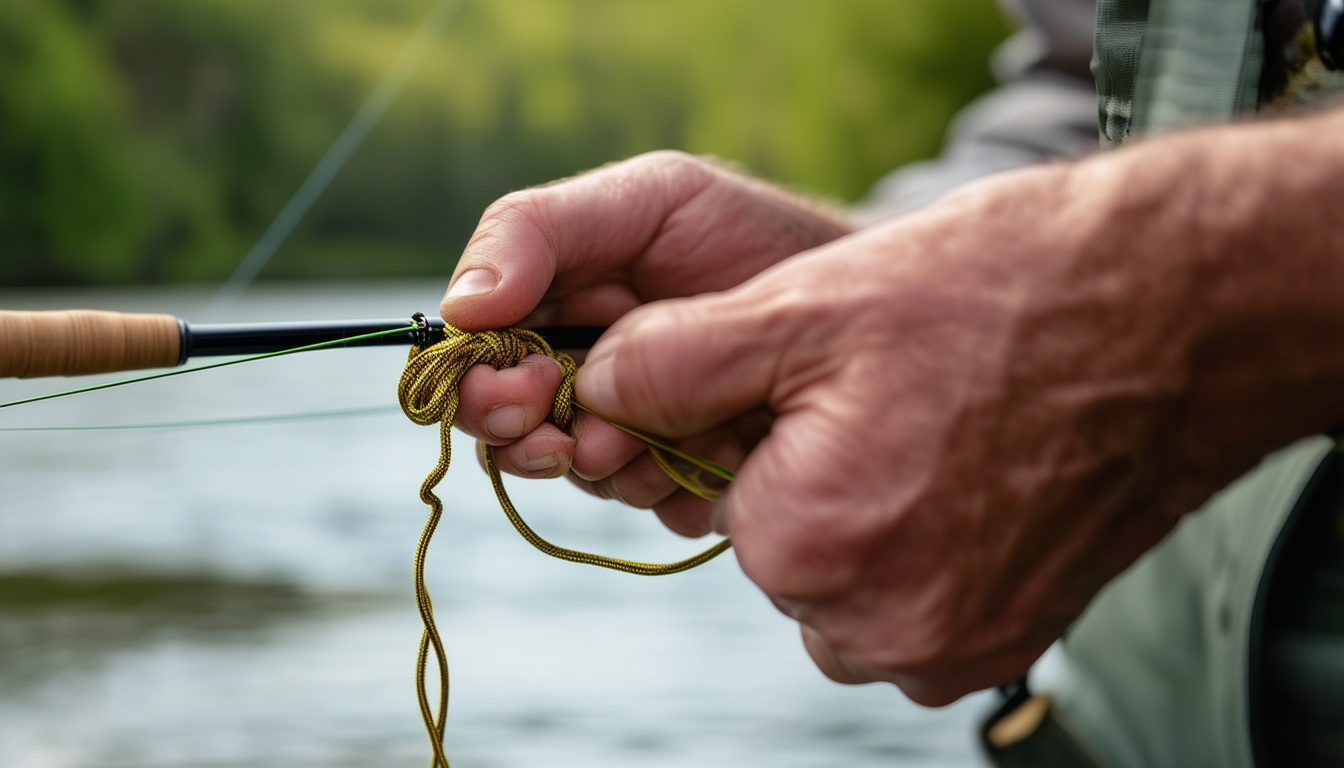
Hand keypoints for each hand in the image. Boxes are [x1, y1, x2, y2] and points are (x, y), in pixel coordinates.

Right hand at [441, 151, 850, 533]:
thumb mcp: (649, 200)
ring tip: (651, 441)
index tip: (519, 388)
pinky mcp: (683, 479)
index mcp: (557, 300)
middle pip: (509, 426)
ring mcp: (632, 429)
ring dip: (603, 465)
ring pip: (577, 471)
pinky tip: (710, 460)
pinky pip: (649, 505)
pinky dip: (666, 490)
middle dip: (529, 436)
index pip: (476, 352)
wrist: (863, 307)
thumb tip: (458, 306)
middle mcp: (582, 369)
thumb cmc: (753, 237)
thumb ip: (539, 230)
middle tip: (571, 435)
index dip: (478, 381)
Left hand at [570, 110, 1343, 703]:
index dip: (767, 430)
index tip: (837, 383)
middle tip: (899, 404)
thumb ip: (670, 362)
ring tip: (943, 436)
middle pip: (781, 552)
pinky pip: (910, 611)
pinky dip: (923, 552)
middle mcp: (879, 626)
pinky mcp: (1006, 645)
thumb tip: (594, 388)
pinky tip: (975, 479)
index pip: (722, 500)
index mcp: (809, 545)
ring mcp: (952, 647)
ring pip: (843, 586)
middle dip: (813, 482)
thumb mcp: (801, 307)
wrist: (1169, 318)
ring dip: (868, 521)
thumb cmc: (989, 298)